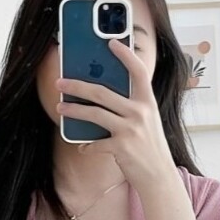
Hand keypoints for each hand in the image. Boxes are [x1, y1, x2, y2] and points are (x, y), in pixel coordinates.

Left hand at [55, 38, 176, 188]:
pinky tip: (82, 146)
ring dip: (73, 111)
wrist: (159, 176)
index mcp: (147, 102)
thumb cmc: (149, 147)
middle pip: (102, 92)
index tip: (111, 42)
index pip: (138, 71)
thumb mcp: (147, 122)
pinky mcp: (121, 147)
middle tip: (60, 82)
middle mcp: (140, 112)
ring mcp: (130, 129)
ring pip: (94, 114)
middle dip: (77, 86)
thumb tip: (102, 97)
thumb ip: (131, 107)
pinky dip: (86, 145)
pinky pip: (95, 143)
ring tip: (60, 108)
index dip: (125, 54)